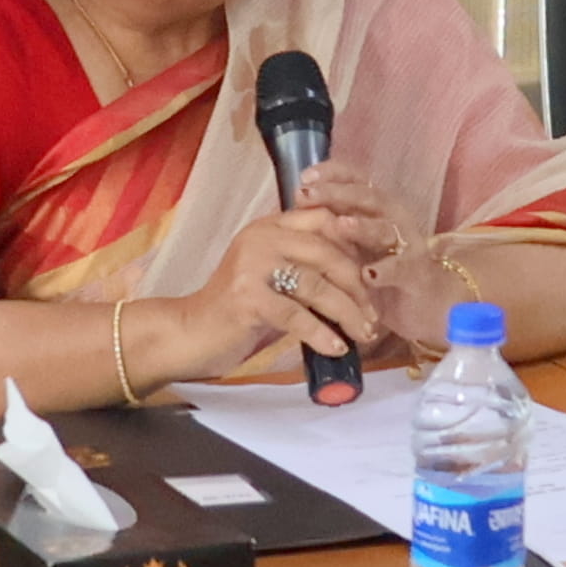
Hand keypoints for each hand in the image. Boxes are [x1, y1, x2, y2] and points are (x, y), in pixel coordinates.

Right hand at [193, 170, 411, 376]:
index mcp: (269, 226)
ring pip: (317, 285)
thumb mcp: (272, 277)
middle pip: (328, 252)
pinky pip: (297, 315)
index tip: (374, 272)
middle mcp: (261, 238)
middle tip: (374, 313)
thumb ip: (304, 267)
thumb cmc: (236, 311)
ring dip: (348, 313)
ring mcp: (252, 266)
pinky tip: (336, 347)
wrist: (191, 333)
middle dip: (358, 285)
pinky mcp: (248, 298)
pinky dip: (322, 334)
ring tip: (364, 334)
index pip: (323, 219)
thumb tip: (360, 277)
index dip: (356, 242)